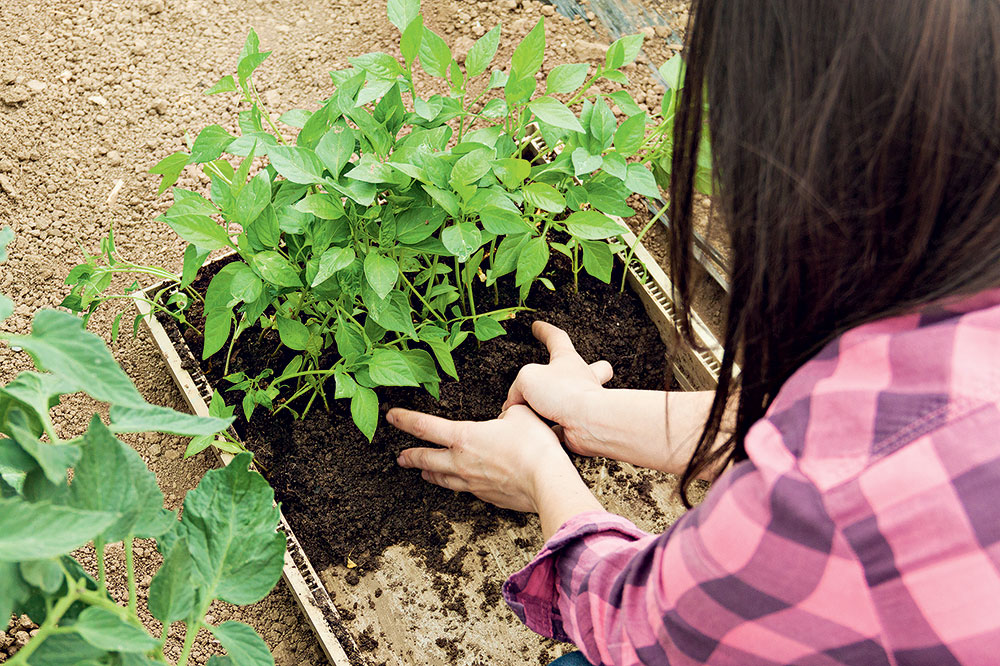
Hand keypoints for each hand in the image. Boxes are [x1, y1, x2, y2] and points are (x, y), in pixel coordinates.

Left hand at [389, 404, 576, 512]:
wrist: (546, 482)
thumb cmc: (533, 446)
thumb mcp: (520, 414)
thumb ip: (507, 414)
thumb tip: (505, 418)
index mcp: (464, 437)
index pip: (425, 426)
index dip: (405, 420)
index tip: (391, 416)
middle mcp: (461, 462)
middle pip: (426, 459)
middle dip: (411, 455)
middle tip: (400, 456)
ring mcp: (472, 482)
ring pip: (442, 478)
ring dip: (429, 473)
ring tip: (422, 473)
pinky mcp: (486, 496)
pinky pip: (464, 489)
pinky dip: (456, 485)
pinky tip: (459, 484)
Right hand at [502, 321, 612, 456]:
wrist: (588, 423)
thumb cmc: (565, 393)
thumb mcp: (527, 379)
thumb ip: (517, 388)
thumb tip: (515, 404)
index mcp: (568, 360)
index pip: (557, 338)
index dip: (545, 331)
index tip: (537, 326)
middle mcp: (581, 379)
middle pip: (589, 366)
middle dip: (578, 368)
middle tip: (565, 373)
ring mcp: (584, 402)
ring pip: (576, 399)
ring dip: (557, 404)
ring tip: (535, 412)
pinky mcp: (582, 424)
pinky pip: (564, 425)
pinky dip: (550, 429)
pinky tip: (537, 433)